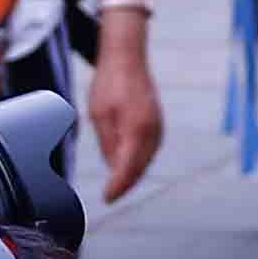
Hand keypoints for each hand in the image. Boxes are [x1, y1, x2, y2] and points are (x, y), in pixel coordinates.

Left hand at [78, 17, 163, 199]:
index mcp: (135, 129)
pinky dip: (140, 160)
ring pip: (147, 159)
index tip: (107, 199)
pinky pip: (150, 149)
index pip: (127, 167)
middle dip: (126, 184)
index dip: (117, 186)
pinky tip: (128, 165)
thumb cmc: (109, 85)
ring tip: (118, 186)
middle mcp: (152, 131)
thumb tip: (114, 166)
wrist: (127, 60)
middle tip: (111, 197)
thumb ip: (108, 143)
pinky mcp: (158, 123)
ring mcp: (158, 127)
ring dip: (134, 173)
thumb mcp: (99, 115)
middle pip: (140, 167)